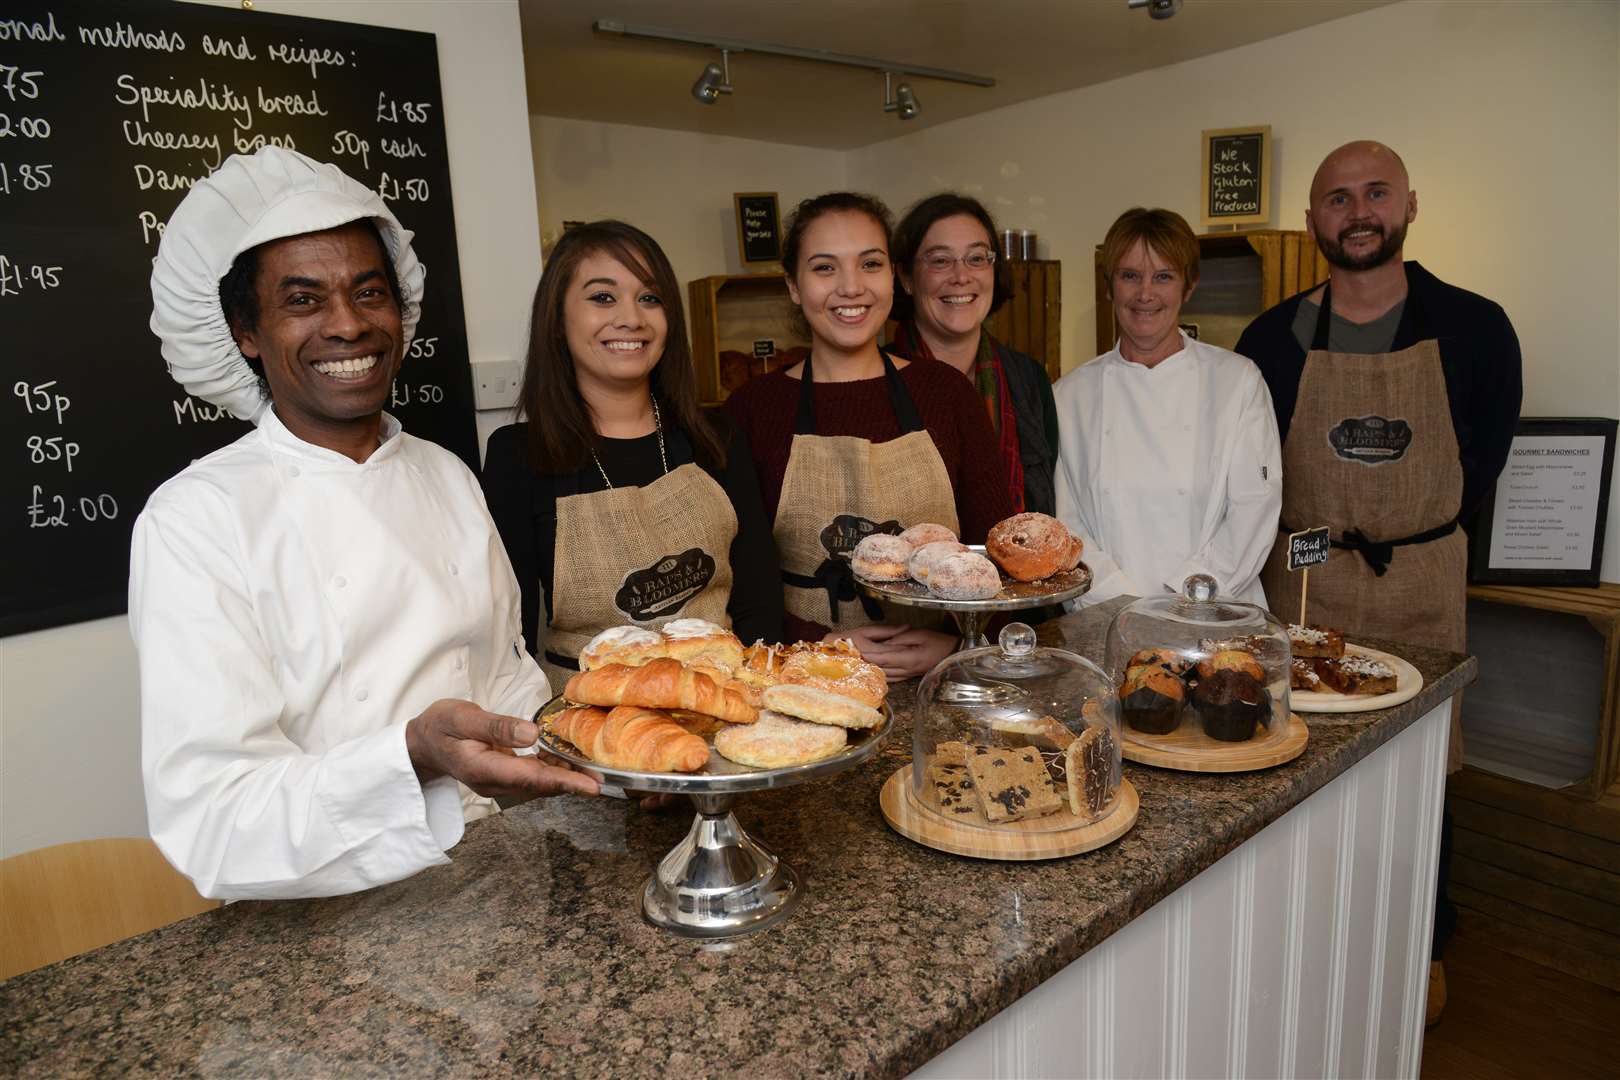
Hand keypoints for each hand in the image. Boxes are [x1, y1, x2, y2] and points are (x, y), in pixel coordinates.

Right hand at [405, 699, 599, 800]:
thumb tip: (532, 734)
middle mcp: (494, 783)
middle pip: (540, 785)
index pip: (531, 778)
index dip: (564, 782)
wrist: (423, 742)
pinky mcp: (503, 777)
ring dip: (565, 778)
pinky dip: (553, 772)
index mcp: (483, 769)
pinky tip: (569, 764)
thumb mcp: (464, 718)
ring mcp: (499, 783)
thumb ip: (497, 728)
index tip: (591, 787)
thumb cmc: (441, 725)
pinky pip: (532, 777)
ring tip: (594, 772)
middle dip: (573, 783)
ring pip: (538, 783)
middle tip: (604, 780)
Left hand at [836, 625, 959, 679]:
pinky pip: (893, 678)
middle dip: (866, 664)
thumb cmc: (940, 641)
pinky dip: (882, 676)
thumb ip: (901, 639)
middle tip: (851, 658)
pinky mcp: (910, 675)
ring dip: (872, 671)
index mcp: (909, 658)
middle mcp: (907, 669)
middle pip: (882, 668)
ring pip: (886, 675)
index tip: (856, 651)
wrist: (955, 654)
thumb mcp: (920, 634)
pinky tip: (874, 673)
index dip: (869, 655)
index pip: (883, 657)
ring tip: (858, 666)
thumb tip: (885, 643)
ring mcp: (909, 674)